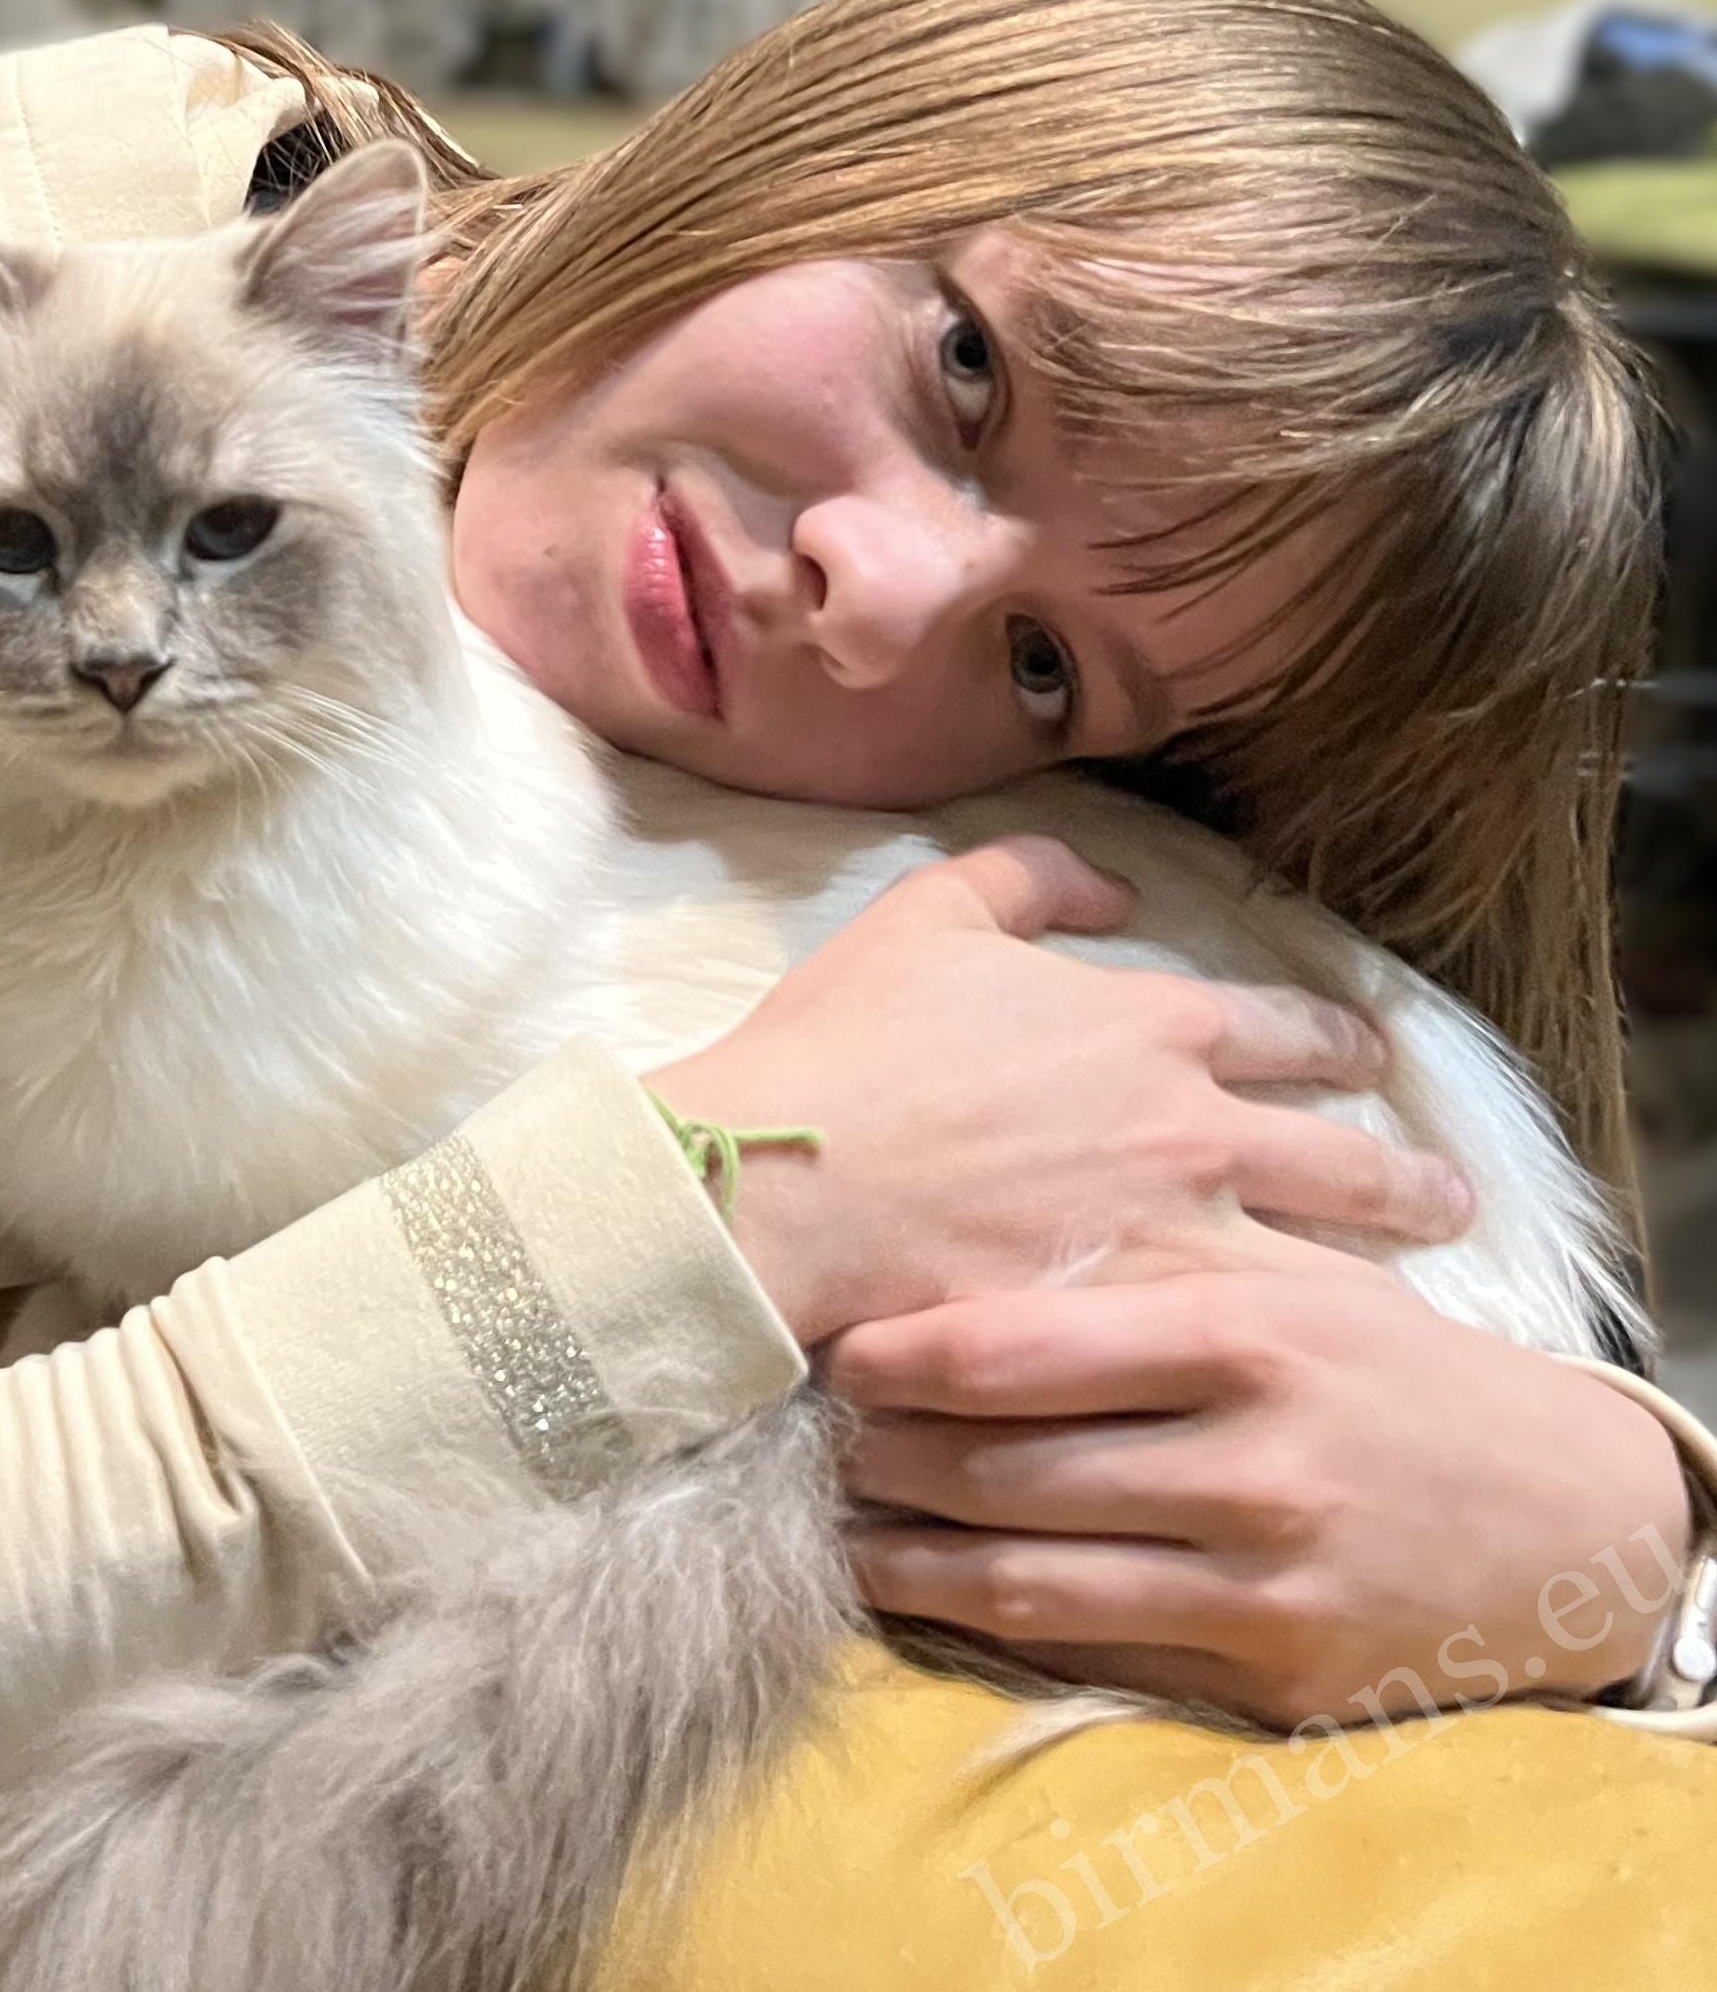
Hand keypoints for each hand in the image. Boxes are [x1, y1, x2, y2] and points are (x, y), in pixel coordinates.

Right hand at [642, 837, 1468, 1344]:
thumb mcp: (928, 914)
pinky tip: (1311, 1358)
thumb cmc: (849, 1046)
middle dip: (1403, 1173)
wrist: (789, 1180)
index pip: (1281, 1029)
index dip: (1332, 1040)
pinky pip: (1244, 1342)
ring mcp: (1171, 1240)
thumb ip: (1031, 877)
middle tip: (1446, 1193)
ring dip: (1384, 1257)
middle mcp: (1191, 1130)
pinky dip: (1294, 1345)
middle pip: (1336, 1154)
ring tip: (1420, 1272)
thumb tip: (1116, 886)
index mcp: (1149, 1025)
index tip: (1365, 1057)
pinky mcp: (1132, 1329)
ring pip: (1321, 1255)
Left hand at [828, 1268, 1695, 1727]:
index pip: (1024, 1348)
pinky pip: (1094, 1651)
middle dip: (885, 1457)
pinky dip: (990, 1626)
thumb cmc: (1389, 1373)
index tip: (835, 1347)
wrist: (1561, 1512)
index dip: (905, 1355)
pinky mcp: (1271, 1667)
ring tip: (833, 1527)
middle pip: (1007, 1466)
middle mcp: (1249, 1456)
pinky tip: (924, 1598)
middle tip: (808, 1438)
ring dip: (907, 1555)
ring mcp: (1260, 1574)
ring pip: (1028, 1575)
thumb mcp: (1293, 1287)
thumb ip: (1156, 1267)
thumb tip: (972, 1243)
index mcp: (1246, 1330)